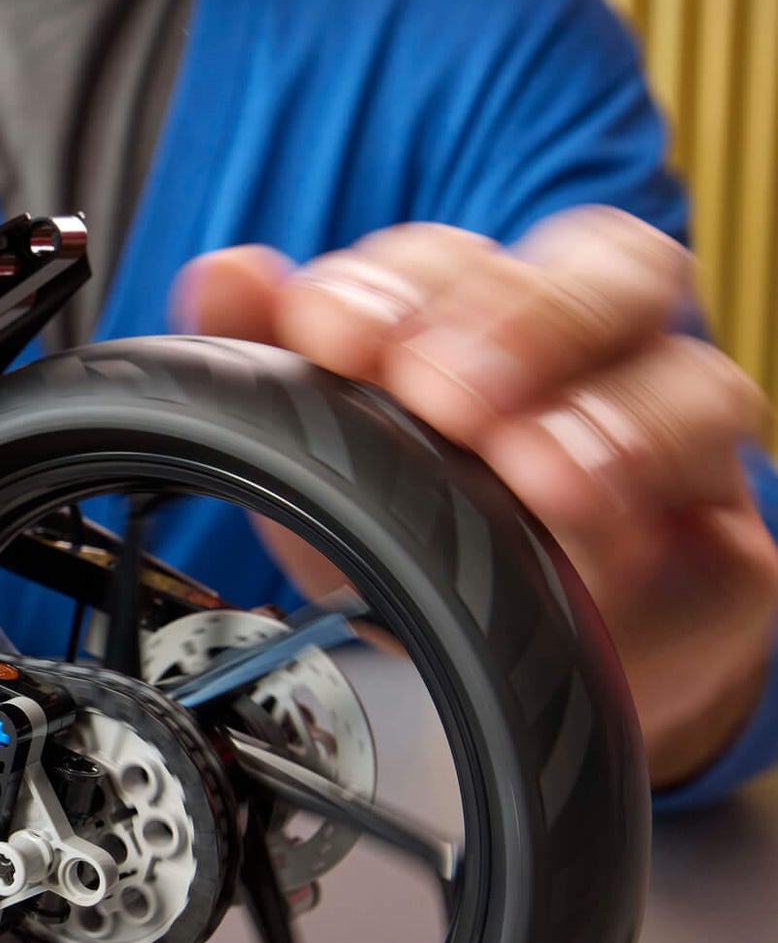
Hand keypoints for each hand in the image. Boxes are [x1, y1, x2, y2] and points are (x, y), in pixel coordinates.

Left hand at [179, 208, 777, 788]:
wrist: (500, 685)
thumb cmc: (415, 550)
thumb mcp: (319, 465)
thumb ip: (267, 361)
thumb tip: (223, 274)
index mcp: (482, 323)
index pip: (463, 257)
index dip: (396, 281)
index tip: (328, 331)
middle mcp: (587, 360)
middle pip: (601, 269)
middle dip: (510, 315)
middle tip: (433, 385)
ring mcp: (663, 434)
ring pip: (680, 364)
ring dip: (595, 407)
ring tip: (519, 461)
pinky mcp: (720, 527)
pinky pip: (714, 481)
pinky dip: (650, 479)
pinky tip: (582, 509)